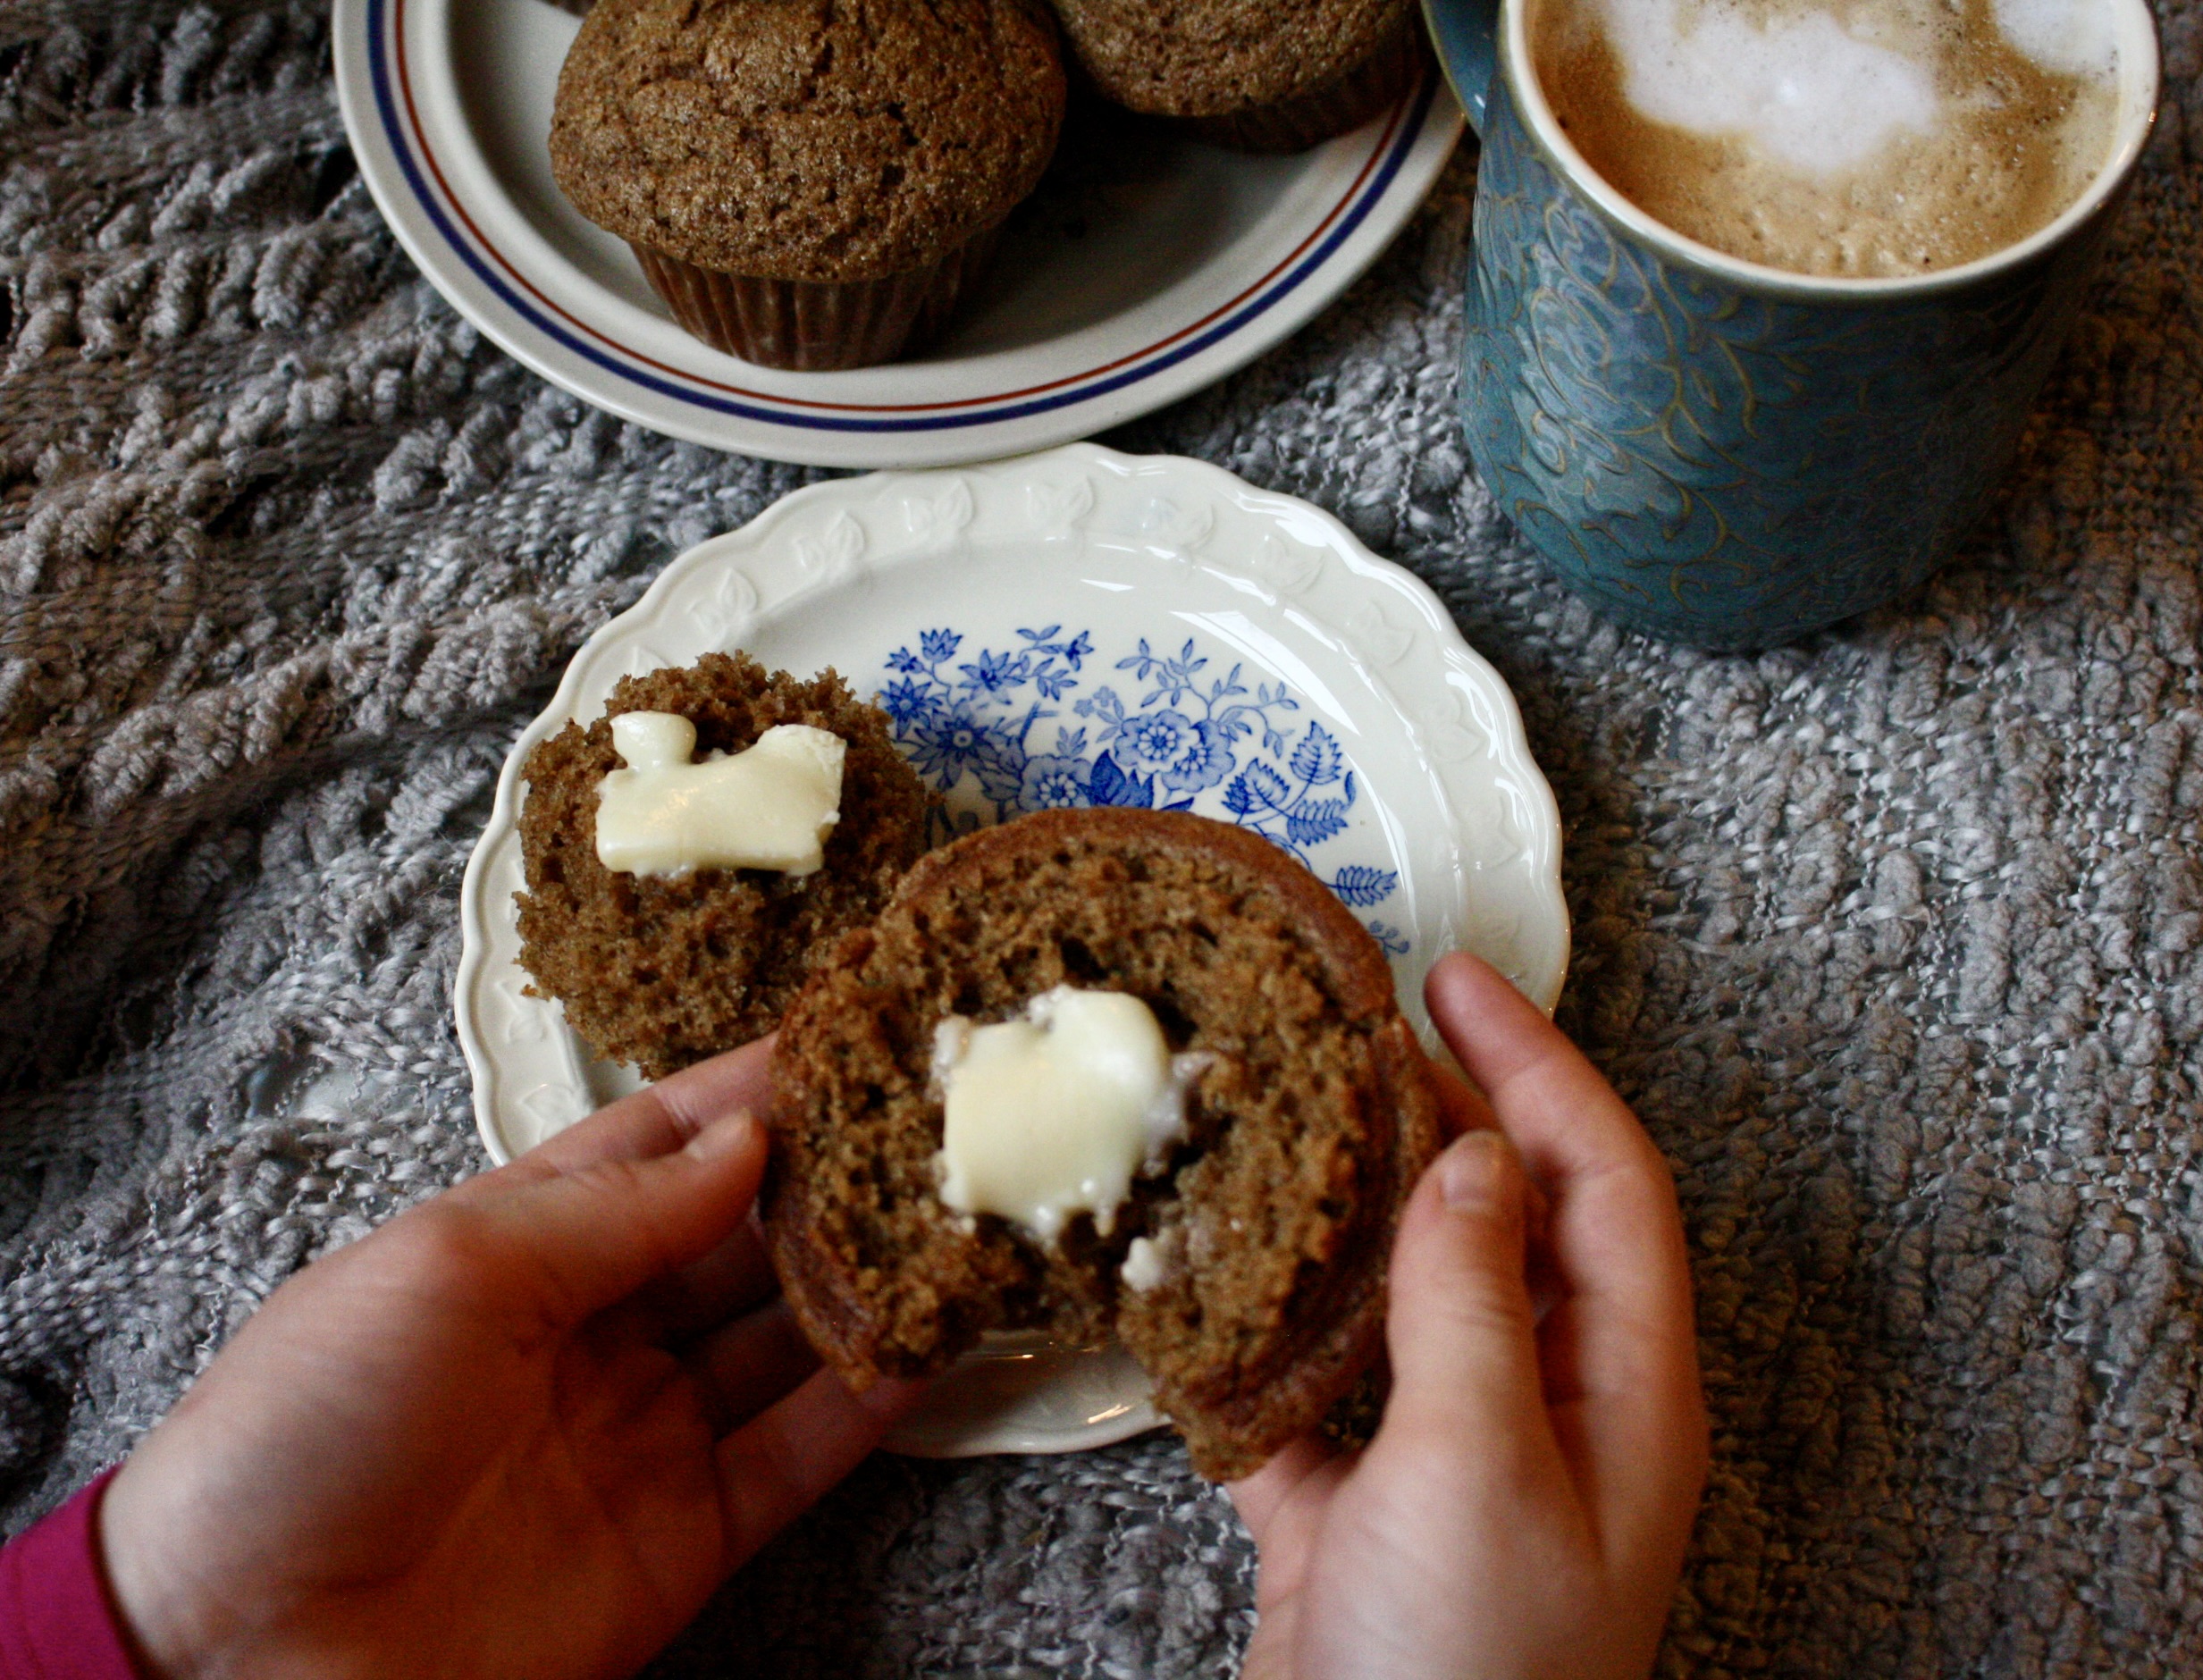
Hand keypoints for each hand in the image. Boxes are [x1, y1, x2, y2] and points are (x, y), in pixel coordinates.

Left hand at [99, 1040, 915, 1679]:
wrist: (241, 1656)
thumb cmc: (304, 1433)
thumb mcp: (450, 1269)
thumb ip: (612, 1207)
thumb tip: (748, 1140)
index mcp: (515, 1248)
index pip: (659, 1146)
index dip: (750, 1093)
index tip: (848, 1036)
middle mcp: (590, 1333)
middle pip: (738, 1238)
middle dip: (831, 1180)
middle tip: (932, 1124)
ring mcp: (641, 1435)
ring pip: (786, 1339)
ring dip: (865, 1281)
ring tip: (958, 1217)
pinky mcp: (681, 1539)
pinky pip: (797, 1456)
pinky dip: (868, 1402)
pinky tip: (932, 1342)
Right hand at [1231, 953, 1707, 1679]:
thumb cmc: (1470, 1677)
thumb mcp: (1480, 1465)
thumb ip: (1472, 1301)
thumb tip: (1471, 1157)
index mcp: (1622, 1394)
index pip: (1603, 1183)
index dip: (1539, 1067)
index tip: (1456, 979)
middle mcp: (1550, 1415)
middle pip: (1512, 1222)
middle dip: (1445, 1114)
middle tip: (1355, 1024)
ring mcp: (1450, 1465)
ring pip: (1411, 1294)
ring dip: (1350, 1209)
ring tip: (1281, 1122)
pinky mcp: (1356, 1519)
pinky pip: (1317, 1389)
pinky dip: (1268, 1331)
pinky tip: (1208, 1285)